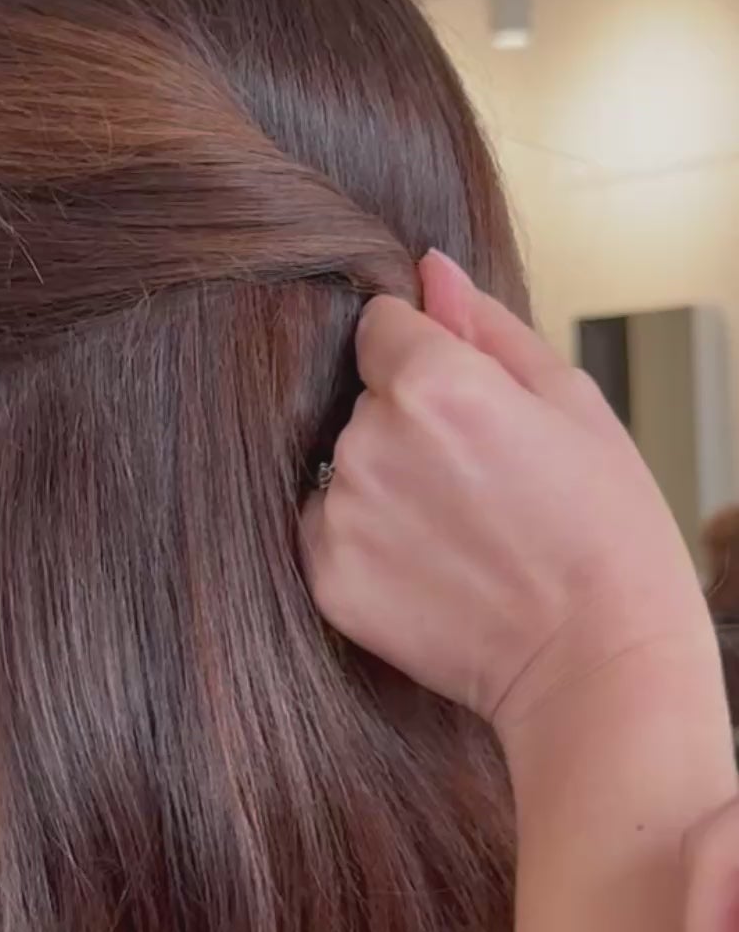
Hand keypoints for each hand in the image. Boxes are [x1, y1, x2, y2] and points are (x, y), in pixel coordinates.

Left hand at [301, 251, 714, 741]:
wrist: (595, 660)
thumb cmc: (605, 530)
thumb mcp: (570, 402)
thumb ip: (486, 327)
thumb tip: (429, 272)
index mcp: (431, 380)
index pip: (379, 325)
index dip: (426, 356)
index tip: (467, 404)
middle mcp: (369, 441)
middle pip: (361, 400)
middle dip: (407, 423)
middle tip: (479, 481)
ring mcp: (341, 513)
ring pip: (344, 465)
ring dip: (384, 482)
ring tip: (459, 528)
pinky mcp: (327, 577)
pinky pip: (328, 529)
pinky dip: (367, 541)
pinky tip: (430, 565)